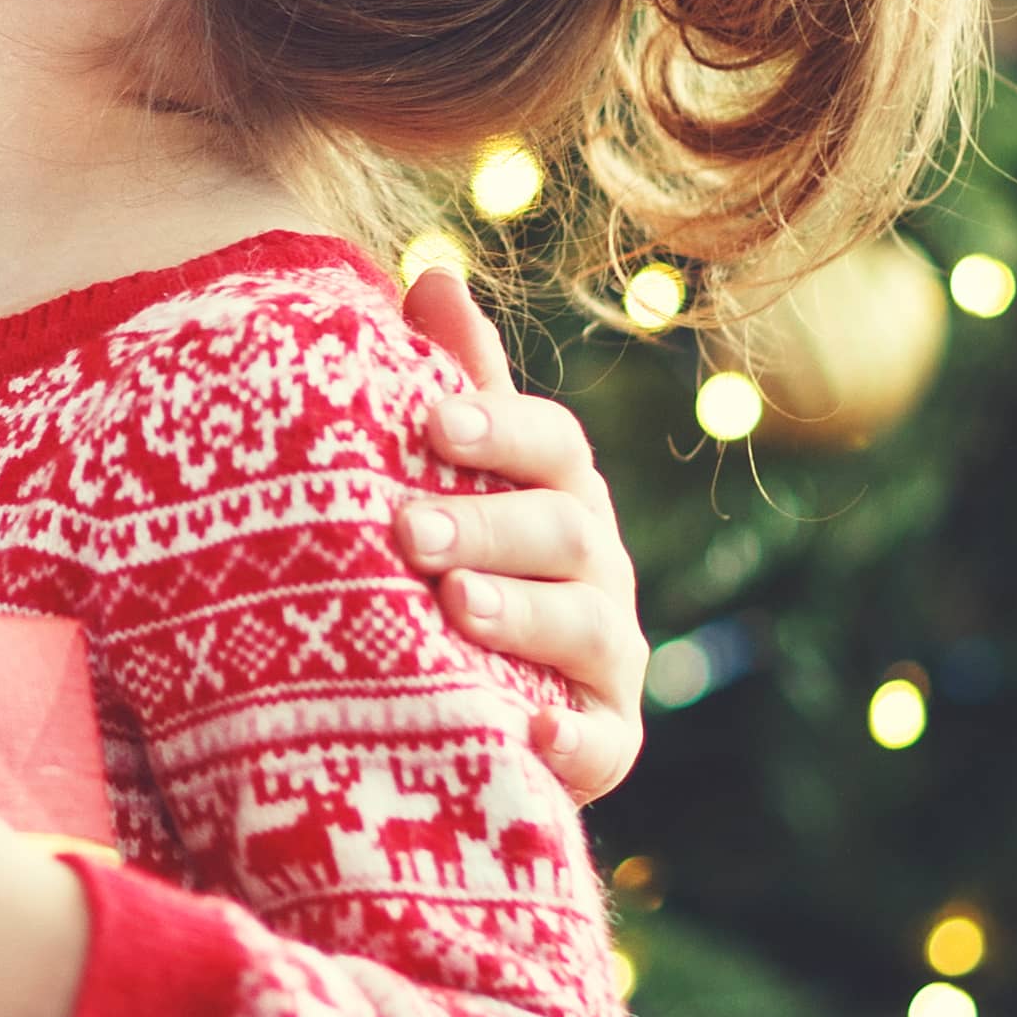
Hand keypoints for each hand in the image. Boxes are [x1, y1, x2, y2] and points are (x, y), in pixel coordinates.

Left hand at [397, 266, 649, 807]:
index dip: (499, 427)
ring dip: (523, 614)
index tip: (432, 420)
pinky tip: (528, 727)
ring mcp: (608, 657)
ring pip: (588, 627)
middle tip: (408, 528)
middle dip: (489, 525)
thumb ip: (453, 385)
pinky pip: (602, 742)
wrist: (472, 702)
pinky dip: (570, 738)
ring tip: (455, 608)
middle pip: (564, 530)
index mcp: (558, 491)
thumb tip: (433, 274)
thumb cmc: (453, 564)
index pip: (551, 444)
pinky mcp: (604, 741)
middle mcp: (596, 566)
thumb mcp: (451, 477)